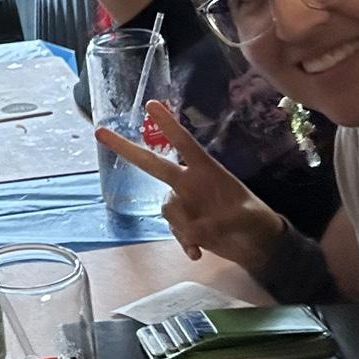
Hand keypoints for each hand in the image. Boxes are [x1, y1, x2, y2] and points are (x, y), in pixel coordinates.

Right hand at [95, 101, 286, 271]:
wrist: (258, 246)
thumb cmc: (257, 222)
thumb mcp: (247, 219)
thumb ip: (218, 223)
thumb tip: (192, 232)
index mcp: (206, 170)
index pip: (184, 143)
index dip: (168, 124)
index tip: (150, 104)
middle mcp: (189, 182)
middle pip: (152, 163)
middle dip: (126, 148)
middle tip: (100, 132)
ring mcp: (185, 203)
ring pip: (167, 207)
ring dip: (181, 224)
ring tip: (203, 239)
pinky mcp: (185, 225)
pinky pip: (175, 230)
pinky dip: (184, 241)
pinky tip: (197, 253)